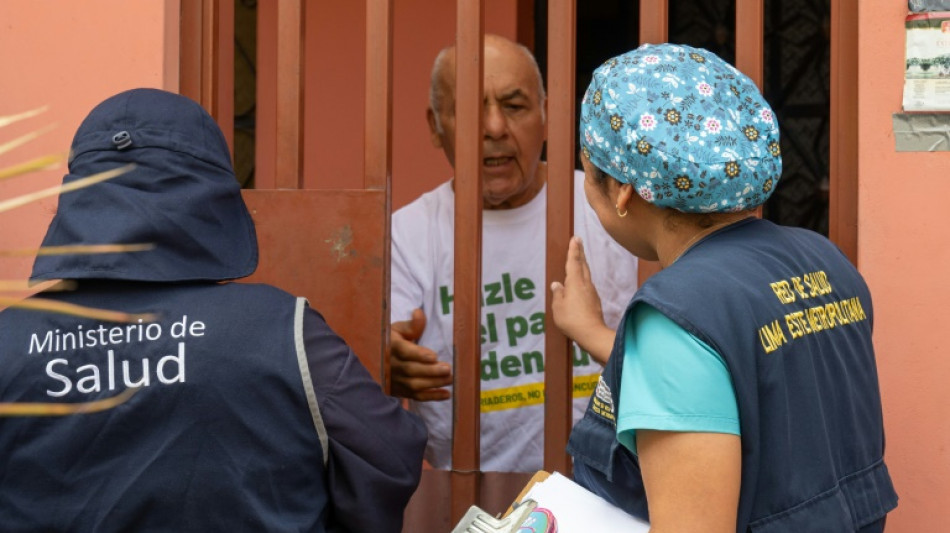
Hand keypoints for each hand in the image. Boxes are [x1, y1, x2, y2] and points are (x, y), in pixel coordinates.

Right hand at [390, 308, 452, 400]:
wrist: (378, 358)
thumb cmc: (393, 340)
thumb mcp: (398, 328)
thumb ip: (411, 324)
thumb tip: (419, 313)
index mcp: (391, 346)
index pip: (403, 352)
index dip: (418, 355)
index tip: (434, 356)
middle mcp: (391, 365)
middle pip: (410, 370)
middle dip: (430, 371)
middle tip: (448, 368)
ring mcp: (395, 380)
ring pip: (414, 385)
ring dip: (434, 383)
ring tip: (450, 378)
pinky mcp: (400, 391)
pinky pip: (416, 396)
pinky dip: (432, 397)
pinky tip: (447, 394)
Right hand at [550, 236, 614, 363]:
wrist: (592, 334)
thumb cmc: (571, 319)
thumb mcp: (558, 307)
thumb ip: (557, 294)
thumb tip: (557, 284)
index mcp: (575, 282)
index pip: (574, 262)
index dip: (574, 250)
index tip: (575, 238)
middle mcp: (585, 284)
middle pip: (583, 265)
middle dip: (580, 253)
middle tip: (579, 242)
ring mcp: (592, 292)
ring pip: (586, 274)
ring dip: (583, 265)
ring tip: (579, 260)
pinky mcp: (595, 301)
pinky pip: (587, 285)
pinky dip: (583, 279)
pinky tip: (579, 284)